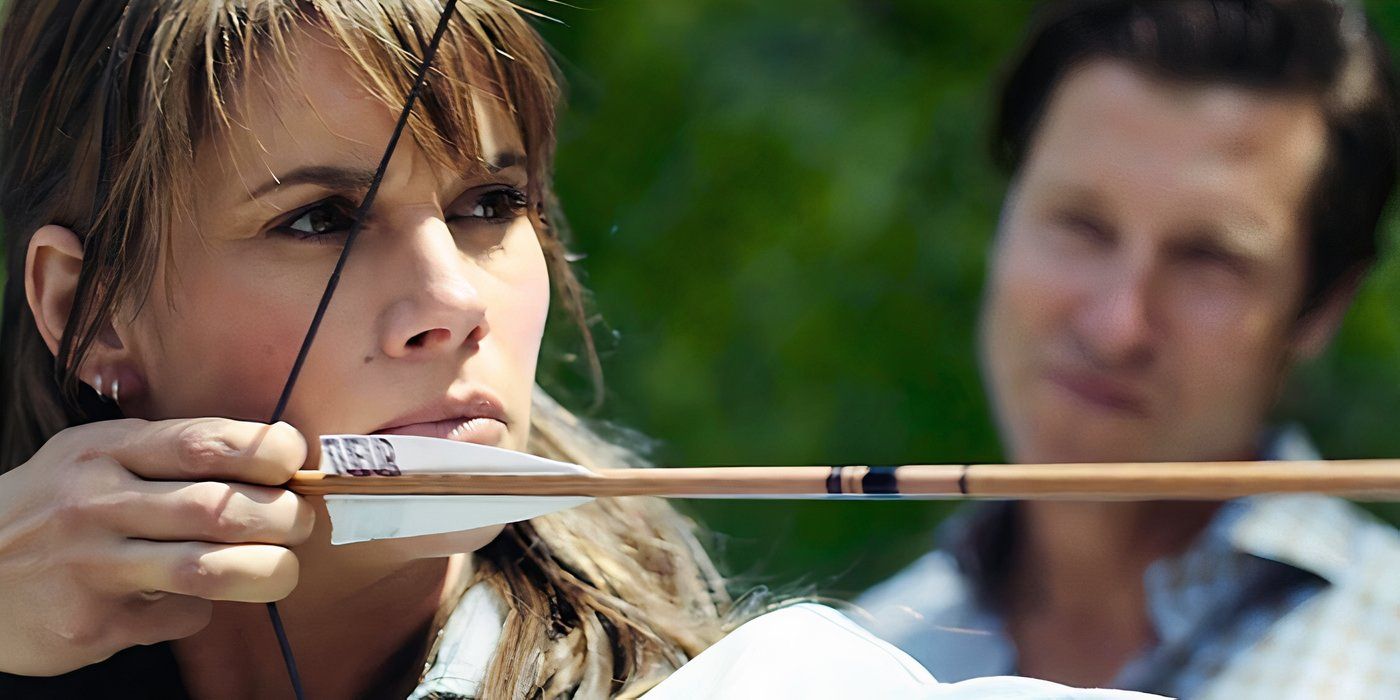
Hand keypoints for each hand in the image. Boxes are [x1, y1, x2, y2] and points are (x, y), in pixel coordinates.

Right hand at [0, 418, 312, 675]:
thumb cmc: (54, 510)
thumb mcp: (93, 459)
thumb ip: (168, 457)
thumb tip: (276, 464)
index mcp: (103, 451)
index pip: (201, 442)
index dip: (264, 449)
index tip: (293, 461)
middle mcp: (94, 504)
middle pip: (217, 507)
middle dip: (281, 516)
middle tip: (300, 523)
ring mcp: (89, 566)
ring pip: (207, 570)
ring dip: (267, 571)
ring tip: (282, 570)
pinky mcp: (90, 623)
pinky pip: (178, 617)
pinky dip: (201, 610)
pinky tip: (191, 601)